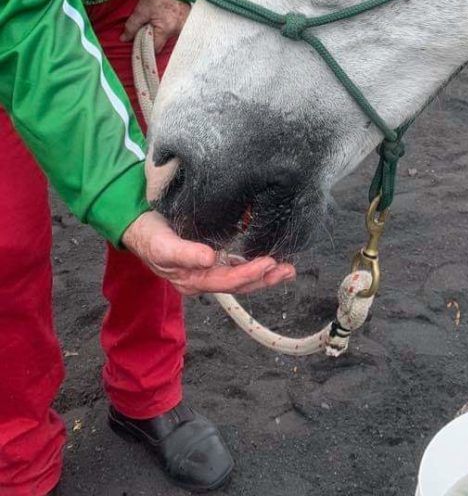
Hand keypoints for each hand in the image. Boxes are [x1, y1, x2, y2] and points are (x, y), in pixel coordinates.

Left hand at [121, 0, 190, 53]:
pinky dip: (170, 25)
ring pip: (171, 35)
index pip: (155, 48)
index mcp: (166, 29)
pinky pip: (178, 28)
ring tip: (157, 20)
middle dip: (154, 38)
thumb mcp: (141, 11)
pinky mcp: (188, 18)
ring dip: (163, 31)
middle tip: (147, 28)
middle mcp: (178, 30)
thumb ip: (131, 26)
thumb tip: (124, 39)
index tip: (139, 42)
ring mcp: (185, 24)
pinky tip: (165, 17)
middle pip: (164, 42)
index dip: (145, 47)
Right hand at [122, 211, 295, 295]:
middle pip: (240, 284)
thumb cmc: (149, 237)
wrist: (138, 225)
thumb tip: (210, 259)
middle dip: (265, 279)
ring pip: (241, 276)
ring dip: (264, 273)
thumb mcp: (163, 246)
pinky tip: (267, 257)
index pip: (228, 282)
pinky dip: (253, 262)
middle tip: (288, 270)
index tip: (269, 263)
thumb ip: (185, 254)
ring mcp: (208, 269)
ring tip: (286, 268)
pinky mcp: (210, 256)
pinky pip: (236, 264)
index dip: (250, 274)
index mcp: (194, 281)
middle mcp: (204, 278)